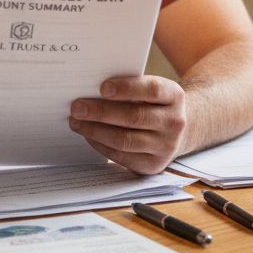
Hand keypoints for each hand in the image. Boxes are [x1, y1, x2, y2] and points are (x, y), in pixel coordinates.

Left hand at [68, 75, 187, 174]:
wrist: (176, 131)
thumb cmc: (153, 104)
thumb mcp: (150, 91)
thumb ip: (129, 88)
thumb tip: (90, 90)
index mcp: (174, 96)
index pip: (152, 90)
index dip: (126, 88)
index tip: (102, 87)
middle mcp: (174, 122)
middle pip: (134, 117)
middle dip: (101, 112)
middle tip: (77, 107)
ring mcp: (166, 146)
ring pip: (125, 139)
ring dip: (95, 130)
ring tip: (76, 122)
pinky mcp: (153, 165)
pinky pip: (121, 156)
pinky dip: (101, 145)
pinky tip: (88, 135)